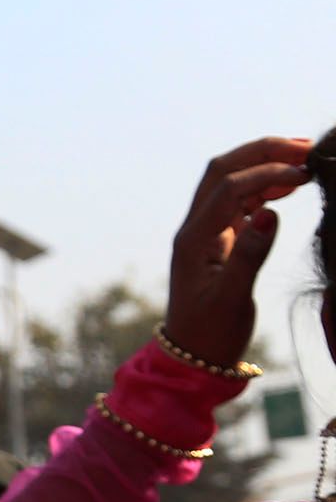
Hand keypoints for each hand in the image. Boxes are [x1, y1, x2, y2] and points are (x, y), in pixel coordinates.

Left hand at [160, 138, 311, 372]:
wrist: (193, 355)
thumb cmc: (211, 332)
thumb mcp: (233, 299)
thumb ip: (250, 256)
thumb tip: (268, 212)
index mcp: (194, 238)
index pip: (227, 188)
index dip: (265, 172)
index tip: (305, 171)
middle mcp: (195, 228)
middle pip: (223, 171)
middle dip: (262, 152)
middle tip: (308, 146)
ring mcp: (206, 231)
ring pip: (232, 181)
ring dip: (265, 164)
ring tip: (308, 160)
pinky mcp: (220, 239)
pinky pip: (240, 200)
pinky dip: (266, 186)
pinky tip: (293, 184)